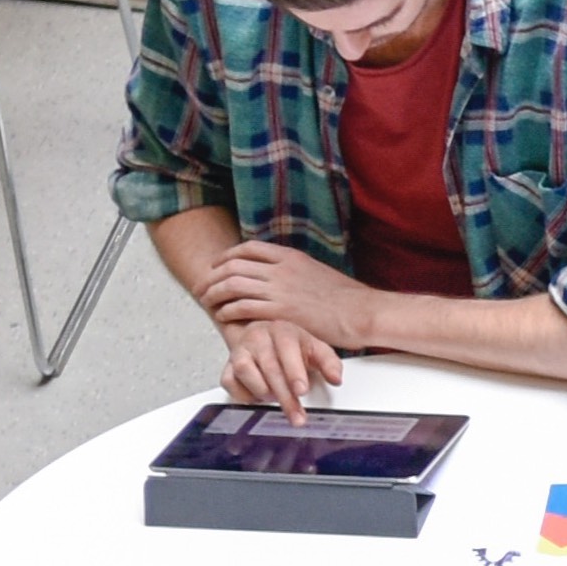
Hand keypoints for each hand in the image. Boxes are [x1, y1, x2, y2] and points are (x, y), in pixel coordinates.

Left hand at [199, 237, 375, 358]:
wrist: (364, 312)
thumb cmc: (348, 300)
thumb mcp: (318, 273)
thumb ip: (295, 271)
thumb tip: (282, 276)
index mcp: (290, 257)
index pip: (247, 249)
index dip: (226, 257)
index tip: (217, 267)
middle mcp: (281, 269)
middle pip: (233, 266)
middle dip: (212, 277)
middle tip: (202, 288)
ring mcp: (280, 289)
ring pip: (233, 285)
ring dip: (214, 294)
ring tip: (207, 303)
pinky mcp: (282, 311)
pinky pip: (243, 307)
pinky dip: (229, 311)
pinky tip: (224, 316)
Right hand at [219, 313, 345, 412]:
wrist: (266, 338)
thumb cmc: (293, 346)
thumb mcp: (317, 350)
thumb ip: (330, 364)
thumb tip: (336, 379)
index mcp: (282, 331)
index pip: (286, 349)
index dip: (293, 372)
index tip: (301, 391)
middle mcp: (258, 338)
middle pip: (268, 367)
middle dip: (284, 395)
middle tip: (296, 416)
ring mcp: (240, 350)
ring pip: (244, 371)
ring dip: (262, 391)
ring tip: (276, 399)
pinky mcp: (228, 365)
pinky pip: (229, 381)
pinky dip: (243, 394)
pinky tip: (259, 397)